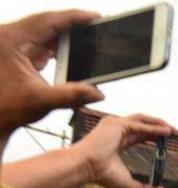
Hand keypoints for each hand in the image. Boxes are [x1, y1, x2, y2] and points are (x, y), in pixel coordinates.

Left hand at [0, 10, 103, 138]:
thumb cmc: (3, 109)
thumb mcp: (41, 101)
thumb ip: (72, 95)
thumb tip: (97, 93)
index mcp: (10, 40)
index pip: (47, 20)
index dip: (74, 17)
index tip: (95, 17)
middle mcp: (8, 36)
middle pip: (47, 23)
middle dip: (72, 27)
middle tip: (96, 29)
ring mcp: (11, 44)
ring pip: (43, 33)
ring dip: (64, 39)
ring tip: (87, 42)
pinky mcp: (14, 53)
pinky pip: (39, 44)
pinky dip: (55, 49)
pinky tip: (69, 56)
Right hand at [73, 113, 173, 187]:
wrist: (86, 168)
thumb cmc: (100, 174)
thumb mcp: (128, 183)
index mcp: (116, 140)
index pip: (139, 134)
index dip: (153, 135)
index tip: (167, 139)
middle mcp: (115, 129)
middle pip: (142, 124)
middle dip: (159, 127)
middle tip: (175, 132)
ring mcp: (114, 125)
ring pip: (141, 120)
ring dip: (158, 123)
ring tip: (172, 130)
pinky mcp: (115, 124)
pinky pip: (138, 125)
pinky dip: (153, 128)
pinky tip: (165, 132)